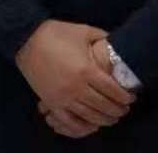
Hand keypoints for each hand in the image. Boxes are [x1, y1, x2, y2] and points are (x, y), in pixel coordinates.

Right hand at [15, 21, 133, 137]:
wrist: (27, 40)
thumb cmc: (57, 34)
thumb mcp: (83, 31)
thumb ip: (102, 37)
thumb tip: (115, 42)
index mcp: (87, 70)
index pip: (112, 90)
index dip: (124, 96)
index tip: (130, 98)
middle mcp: (76, 87)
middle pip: (103, 106)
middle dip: (117, 110)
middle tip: (124, 109)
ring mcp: (63, 97)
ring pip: (89, 116)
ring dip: (104, 120)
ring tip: (112, 118)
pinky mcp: (51, 102)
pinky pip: (69, 121)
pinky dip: (82, 127)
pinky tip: (90, 126)